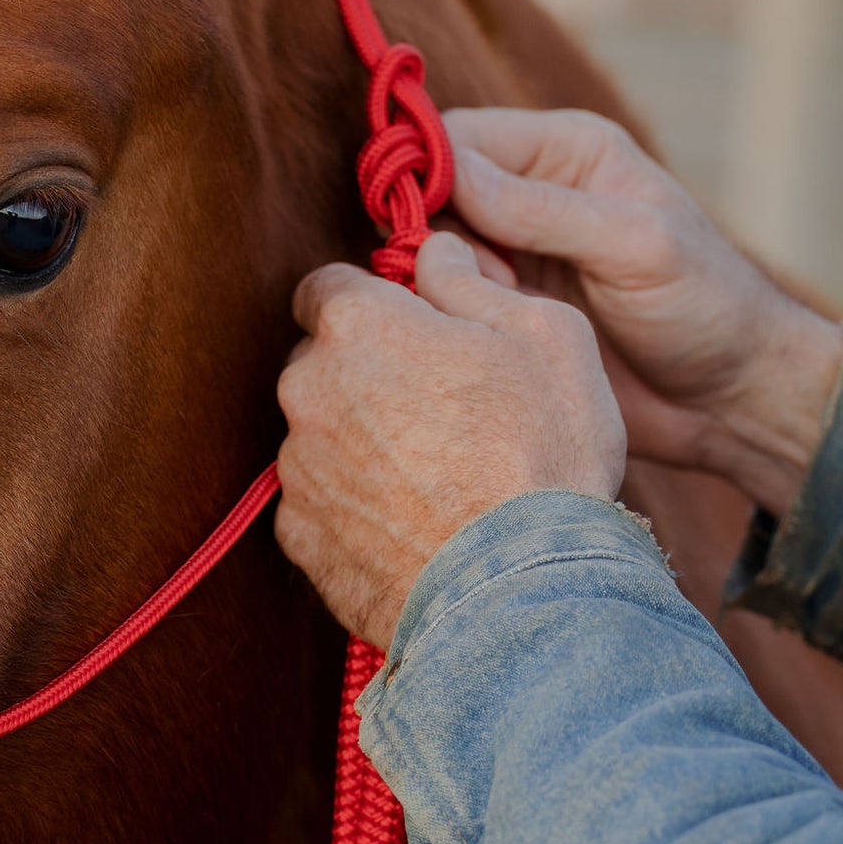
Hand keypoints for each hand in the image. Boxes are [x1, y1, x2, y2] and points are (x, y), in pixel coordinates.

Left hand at [276, 233, 625, 649]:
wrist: (520, 590)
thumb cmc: (542, 453)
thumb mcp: (545, 333)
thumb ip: (473, 280)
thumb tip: (435, 252)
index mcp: (358, 325)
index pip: (328, 286)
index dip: (370, 301)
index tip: (408, 326)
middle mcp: (307, 390)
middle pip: (321, 361)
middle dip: (366, 372)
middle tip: (440, 406)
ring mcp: (297, 468)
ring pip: (320, 434)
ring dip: (361, 441)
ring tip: (436, 475)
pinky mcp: (299, 536)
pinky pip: (320, 502)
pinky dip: (355, 505)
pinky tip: (413, 521)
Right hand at [446, 108, 842, 520]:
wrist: (726, 400)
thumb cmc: (704, 307)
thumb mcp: (635, 247)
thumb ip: (543, 209)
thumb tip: (450, 172)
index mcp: (567, 151)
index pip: (461, 137)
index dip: (424, 170)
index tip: (411, 221)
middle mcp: (531, 194)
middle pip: (432, 195)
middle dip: (435, 239)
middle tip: (480, 283)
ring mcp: (514, 255)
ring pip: (431, 254)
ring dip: (445, 286)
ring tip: (498, 318)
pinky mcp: (505, 311)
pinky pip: (446, 303)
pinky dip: (452, 320)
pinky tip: (489, 343)